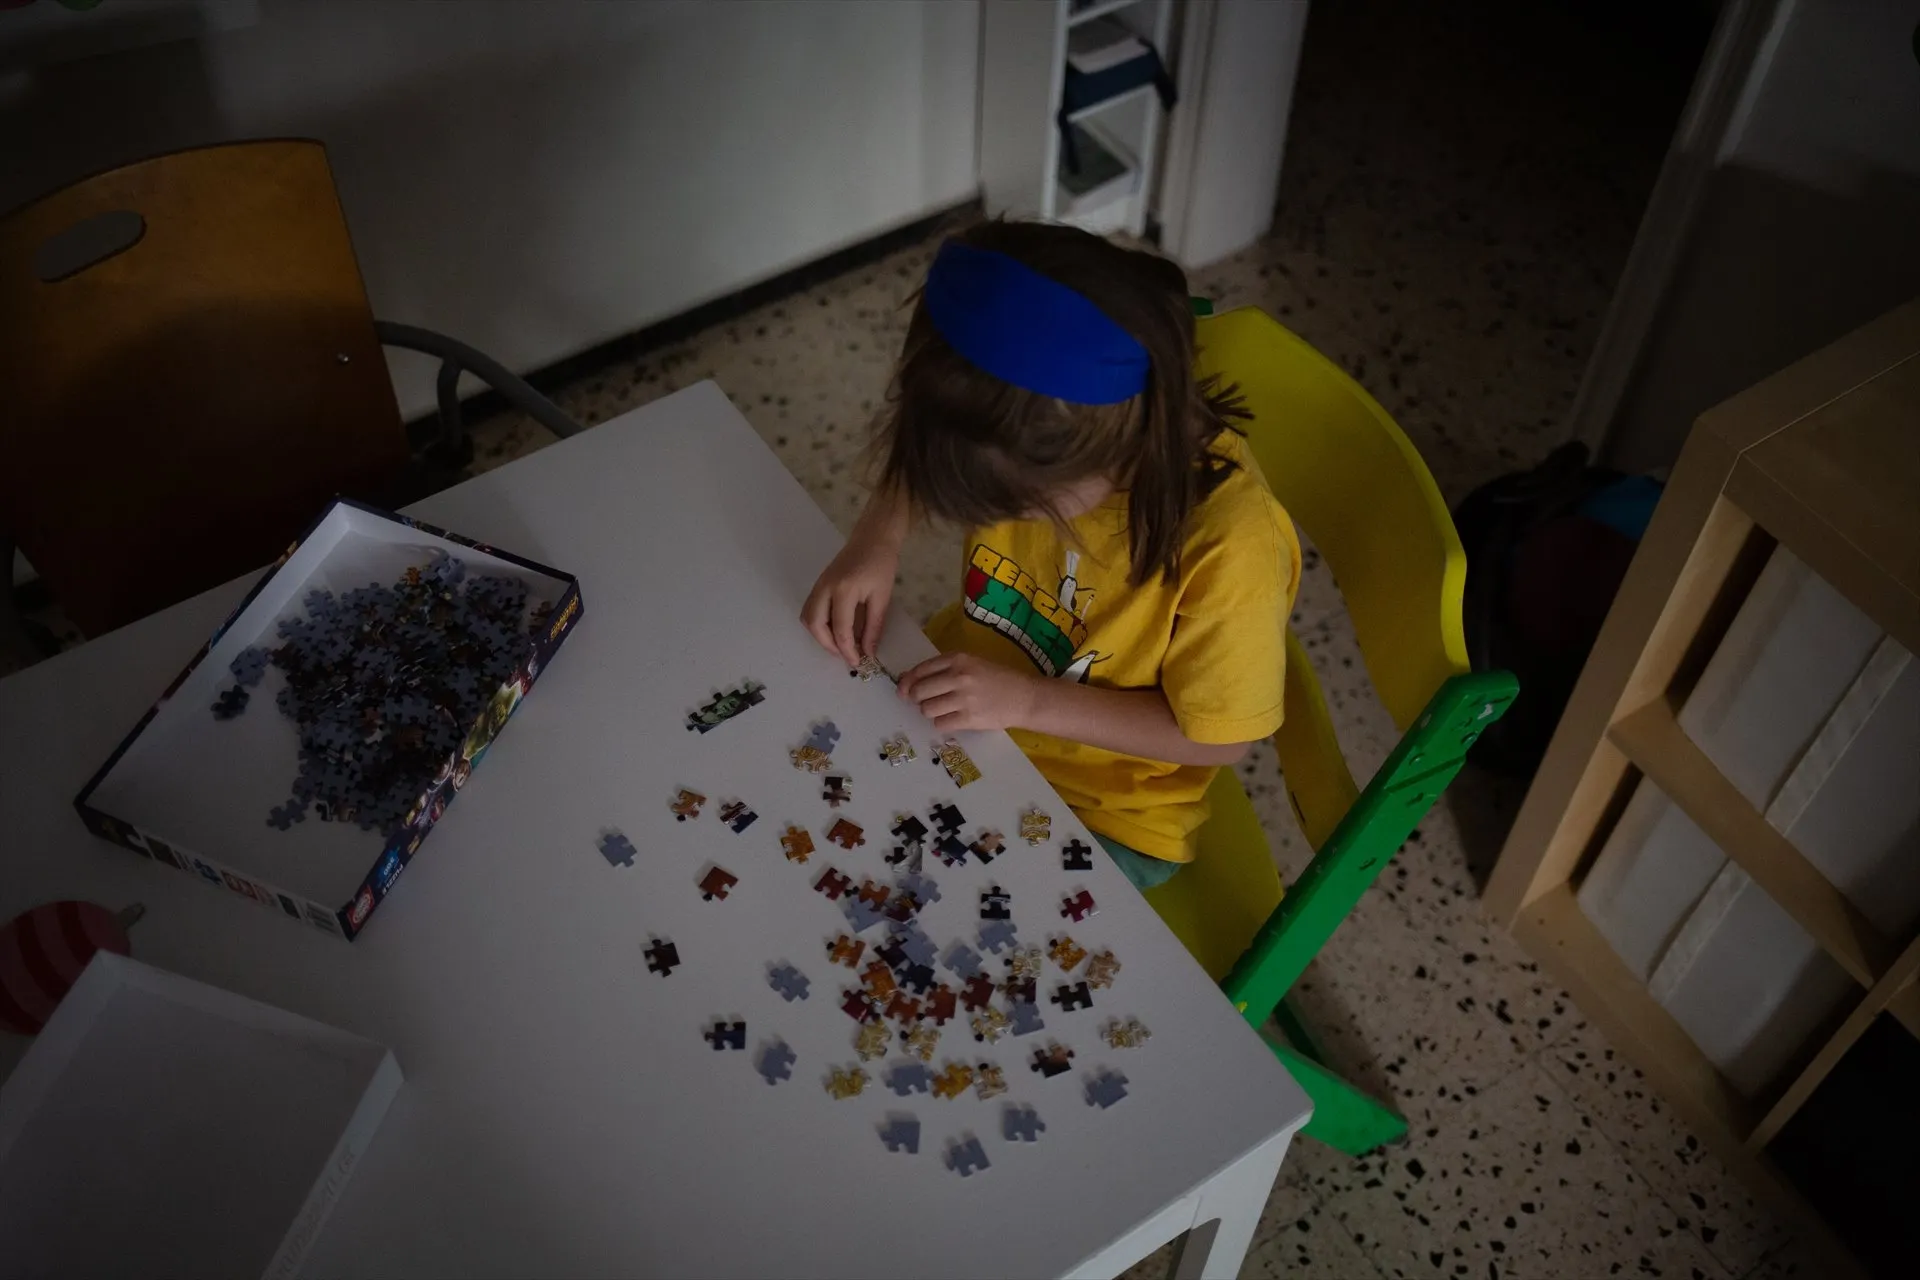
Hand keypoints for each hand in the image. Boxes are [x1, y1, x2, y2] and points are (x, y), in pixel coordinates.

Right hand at [801, 524, 900, 668]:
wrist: (873, 538)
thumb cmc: (882, 565)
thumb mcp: (882, 598)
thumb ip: (873, 627)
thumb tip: (868, 652)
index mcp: (844, 591)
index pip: (840, 630)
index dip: (848, 650)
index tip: (858, 663)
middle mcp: (825, 588)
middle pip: (815, 625)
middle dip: (828, 645)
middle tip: (845, 655)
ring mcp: (819, 585)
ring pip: (808, 618)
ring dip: (820, 635)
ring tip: (839, 644)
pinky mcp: (818, 584)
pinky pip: (810, 609)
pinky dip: (818, 624)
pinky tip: (834, 629)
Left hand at [897, 652, 1042, 732]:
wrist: (1025, 697)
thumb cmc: (998, 679)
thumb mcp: (973, 664)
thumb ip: (945, 669)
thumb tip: (909, 680)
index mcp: (959, 659)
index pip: (921, 669)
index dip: (907, 681)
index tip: (903, 688)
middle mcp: (959, 677)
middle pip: (919, 691)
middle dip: (915, 698)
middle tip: (922, 701)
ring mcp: (964, 699)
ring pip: (927, 709)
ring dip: (929, 711)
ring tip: (941, 709)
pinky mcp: (969, 719)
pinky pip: (940, 724)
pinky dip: (942, 723)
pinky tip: (952, 718)